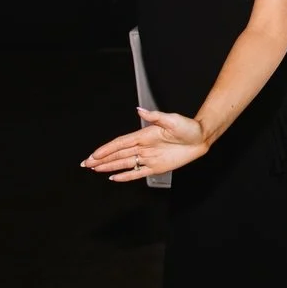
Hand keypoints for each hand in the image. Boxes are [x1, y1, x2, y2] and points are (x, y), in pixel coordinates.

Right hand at [82, 109, 208, 180]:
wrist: (200, 138)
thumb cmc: (188, 127)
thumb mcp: (172, 119)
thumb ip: (155, 116)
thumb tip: (140, 110)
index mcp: (144, 135)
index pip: (120, 144)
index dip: (106, 149)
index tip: (94, 155)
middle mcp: (144, 147)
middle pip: (118, 154)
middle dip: (101, 159)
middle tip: (86, 163)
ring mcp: (149, 158)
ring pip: (124, 164)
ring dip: (109, 166)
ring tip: (95, 169)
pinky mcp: (156, 167)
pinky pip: (138, 173)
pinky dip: (126, 176)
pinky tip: (114, 177)